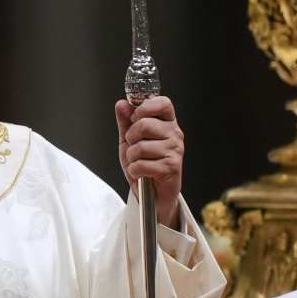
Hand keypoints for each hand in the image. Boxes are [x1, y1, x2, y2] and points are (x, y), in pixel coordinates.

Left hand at [115, 96, 183, 228]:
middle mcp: (175, 134)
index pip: (163, 102)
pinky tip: (141, 173)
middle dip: (131, 138)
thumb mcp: (130, 140)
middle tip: (134, 147)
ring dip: (132, 157)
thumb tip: (122, 104)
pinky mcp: (171, 167)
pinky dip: (135, 170)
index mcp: (167, 123)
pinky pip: (141, 164)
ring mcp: (175, 150)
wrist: (153, 195)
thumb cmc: (144, 165)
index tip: (135, 117)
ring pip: (140, 146)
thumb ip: (126, 122)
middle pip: (144, 124)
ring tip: (139, 162)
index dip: (145, 106)